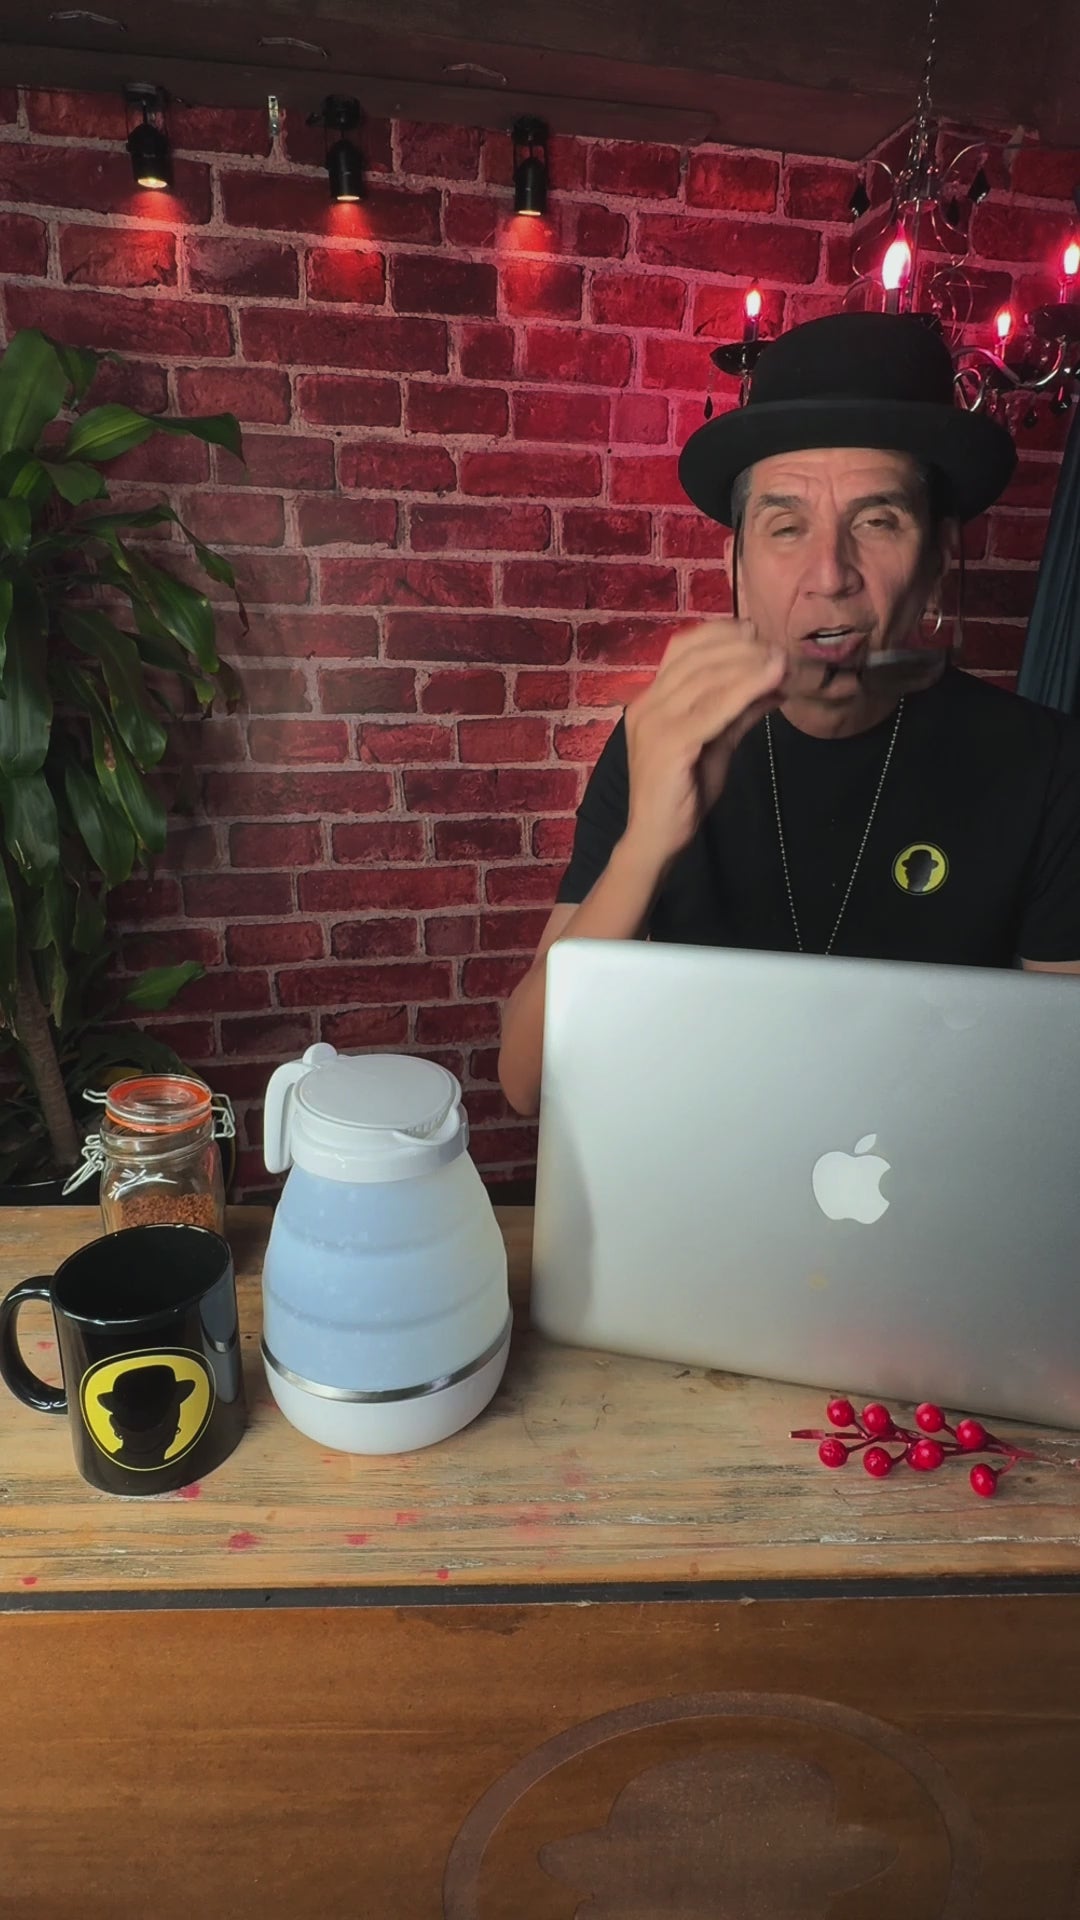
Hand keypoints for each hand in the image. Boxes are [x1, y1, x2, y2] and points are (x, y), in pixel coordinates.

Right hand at [622, 619, 785, 870]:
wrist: (656, 838)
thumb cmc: (683, 793)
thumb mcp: (715, 743)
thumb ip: (738, 712)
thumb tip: (774, 685)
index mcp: (649, 701)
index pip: (681, 650)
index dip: (718, 633)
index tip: (753, 631)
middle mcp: (647, 705)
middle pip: (696, 658)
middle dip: (740, 647)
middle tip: (774, 646)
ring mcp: (655, 723)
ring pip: (707, 678)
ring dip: (749, 665)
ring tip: (781, 661)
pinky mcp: (671, 743)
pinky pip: (714, 708)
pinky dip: (746, 689)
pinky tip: (772, 681)